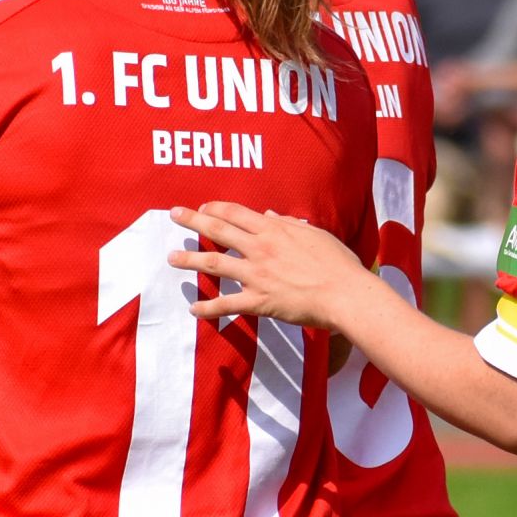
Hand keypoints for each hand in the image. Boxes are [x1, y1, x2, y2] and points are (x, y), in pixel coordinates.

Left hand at [169, 201, 375, 331]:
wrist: (346, 294)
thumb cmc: (337, 263)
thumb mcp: (315, 234)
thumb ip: (288, 224)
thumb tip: (268, 214)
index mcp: (274, 230)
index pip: (235, 213)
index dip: (215, 208)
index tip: (202, 207)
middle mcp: (260, 249)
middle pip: (218, 231)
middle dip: (192, 221)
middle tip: (174, 215)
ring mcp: (257, 275)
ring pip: (214, 265)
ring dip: (189, 261)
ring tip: (171, 258)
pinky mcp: (259, 301)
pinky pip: (227, 304)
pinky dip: (208, 307)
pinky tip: (193, 309)